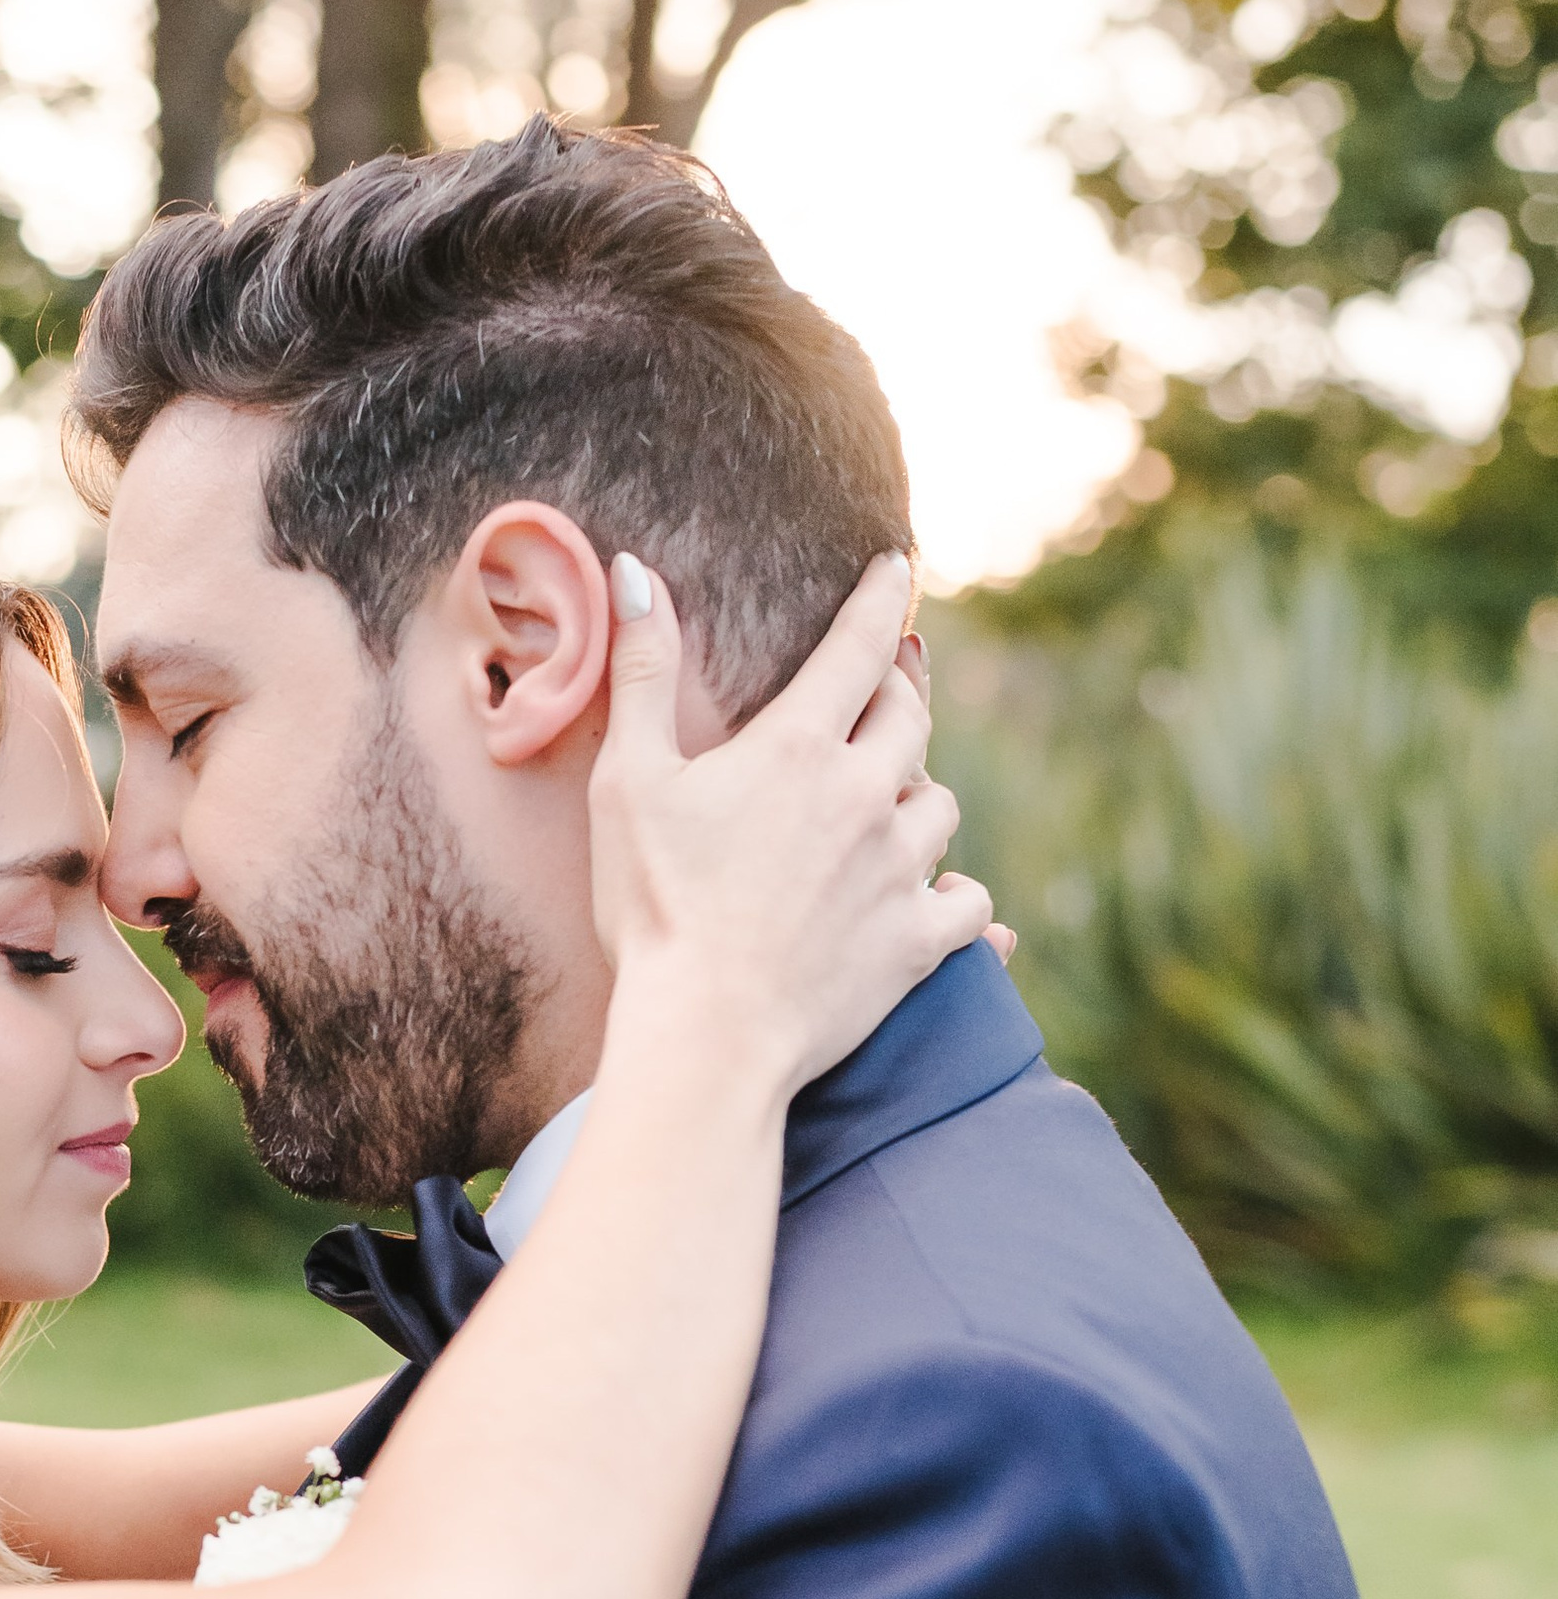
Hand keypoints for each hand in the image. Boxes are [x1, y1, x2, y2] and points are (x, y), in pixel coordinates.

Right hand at [589, 549, 995, 1098]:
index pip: (858, 646)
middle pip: (910, 716)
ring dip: (921, 792)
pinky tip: (954, 902)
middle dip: (902, 685)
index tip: (898, 565)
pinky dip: (961, 898)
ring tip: (900, 797)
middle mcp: (866, 795)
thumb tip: (635, 572)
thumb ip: (641, 673)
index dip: (880, 597)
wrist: (707, 1032)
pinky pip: (969, 905)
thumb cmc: (655, 906)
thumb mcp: (628, 781)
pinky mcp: (916, 943)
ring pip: (940, 804)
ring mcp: (899, 871)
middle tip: (894, 675)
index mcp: (799, 747)